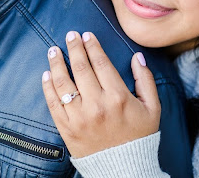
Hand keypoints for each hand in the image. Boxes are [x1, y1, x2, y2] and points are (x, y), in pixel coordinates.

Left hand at [42, 31, 160, 157]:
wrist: (124, 170)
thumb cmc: (139, 136)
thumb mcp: (152, 108)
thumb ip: (146, 80)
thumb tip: (137, 56)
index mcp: (118, 97)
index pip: (101, 63)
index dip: (92, 46)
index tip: (86, 35)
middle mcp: (97, 105)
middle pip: (81, 68)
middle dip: (74, 48)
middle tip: (70, 35)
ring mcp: (79, 117)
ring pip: (63, 83)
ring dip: (57, 63)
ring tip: (54, 50)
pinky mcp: (67, 129)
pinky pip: (53, 104)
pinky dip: (48, 87)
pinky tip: (46, 74)